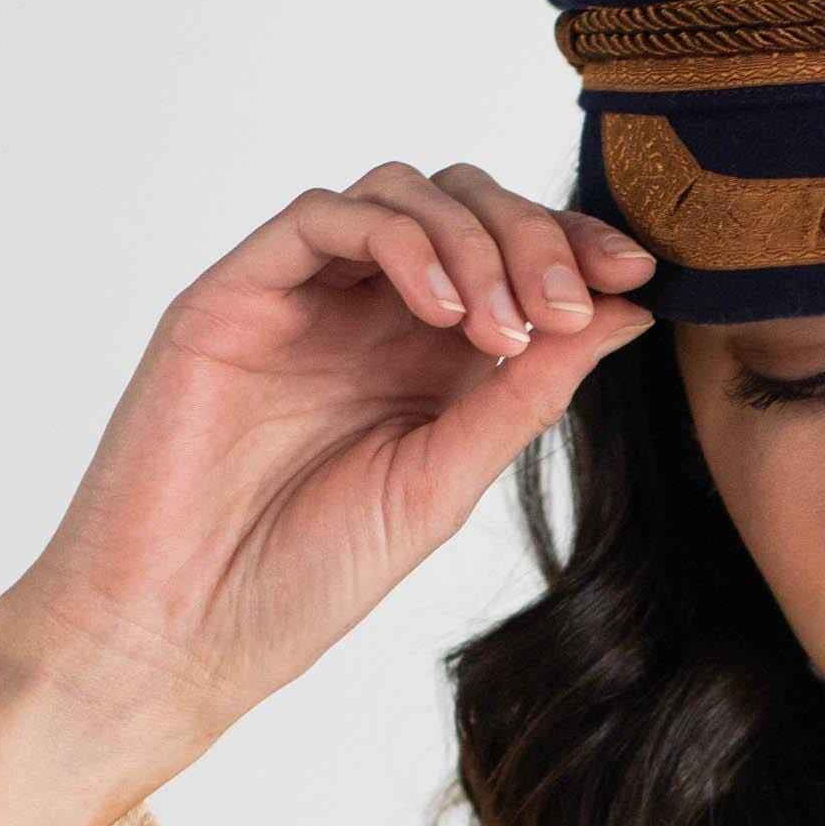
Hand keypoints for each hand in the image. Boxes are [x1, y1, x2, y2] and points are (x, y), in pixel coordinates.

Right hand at [0, 158, 657, 759]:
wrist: (183, 631)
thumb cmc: (304, 578)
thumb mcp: (448, 483)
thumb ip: (528, 394)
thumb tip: (630, 312)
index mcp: (428, 363)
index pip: (514, 261)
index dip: (578, 250)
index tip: (641, 274)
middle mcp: (367, 317)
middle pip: (467, 207)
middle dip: (537, 237)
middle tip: (573, 300)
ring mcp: (301, 300)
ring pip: (402, 194)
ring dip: (475, 239)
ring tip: (504, 324)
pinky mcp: (236, 294)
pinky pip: (323, 218)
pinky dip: (398, 241)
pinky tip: (442, 307)